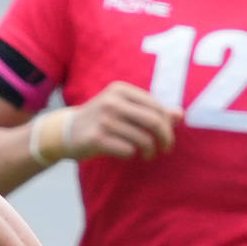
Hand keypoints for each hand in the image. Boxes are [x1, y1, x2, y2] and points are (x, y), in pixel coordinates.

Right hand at [56, 82, 178, 161]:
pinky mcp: (96, 138)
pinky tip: (127, 153)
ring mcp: (103, 119)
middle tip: (166, 149)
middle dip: (165, 138)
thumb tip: (180, 114)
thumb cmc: (102, 119)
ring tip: (148, 155)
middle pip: (154, 121)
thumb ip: (151, 110)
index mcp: (121, 90)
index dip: (168, 125)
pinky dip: (132, 155)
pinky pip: (127, 150)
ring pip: (143, 139)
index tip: (168, 138)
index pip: (156, 107)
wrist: (66, 130)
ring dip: (150, 151)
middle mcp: (112, 101)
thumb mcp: (125, 109)